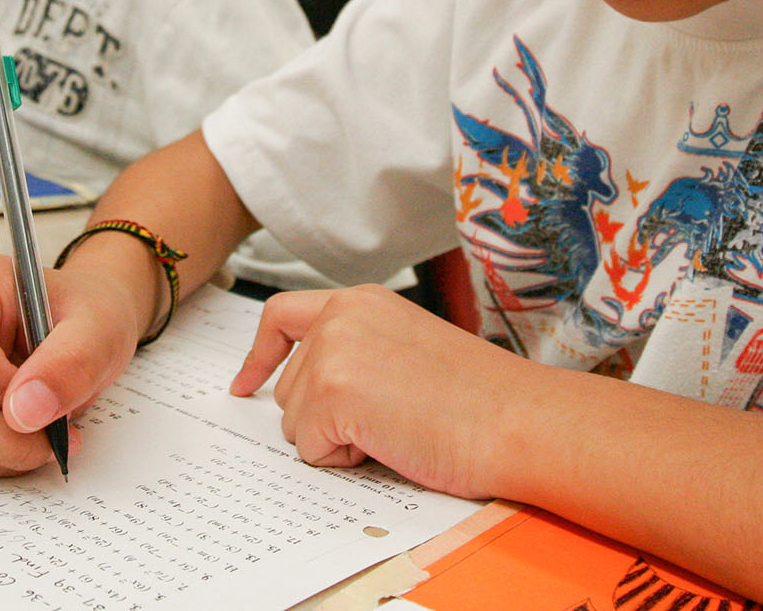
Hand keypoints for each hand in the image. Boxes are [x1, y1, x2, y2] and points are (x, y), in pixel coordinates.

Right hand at [0, 252, 142, 475]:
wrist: (83, 324)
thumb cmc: (88, 317)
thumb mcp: (101, 331)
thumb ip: (70, 365)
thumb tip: (23, 414)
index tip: (46, 405)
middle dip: (8, 438)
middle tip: (59, 436)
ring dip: (0, 455)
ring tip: (44, 434)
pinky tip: (21, 438)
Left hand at [231, 286, 545, 500]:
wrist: (517, 421)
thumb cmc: (481, 400)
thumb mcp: (408, 350)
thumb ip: (359, 351)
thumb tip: (315, 391)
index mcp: (362, 301)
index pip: (283, 317)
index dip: (260, 356)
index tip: (246, 384)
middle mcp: (340, 316)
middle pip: (289, 387)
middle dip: (324, 418)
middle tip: (389, 421)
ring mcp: (333, 351)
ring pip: (294, 421)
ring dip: (336, 439)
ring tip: (396, 426)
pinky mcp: (332, 392)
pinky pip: (310, 448)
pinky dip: (345, 460)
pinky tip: (391, 442)